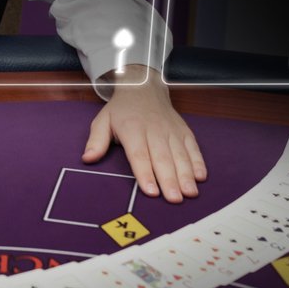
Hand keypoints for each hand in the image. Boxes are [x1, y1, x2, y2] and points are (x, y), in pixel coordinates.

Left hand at [81, 65, 206, 202]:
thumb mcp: (103, 120)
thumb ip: (96, 140)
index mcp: (132, 128)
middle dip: (169, 180)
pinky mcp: (183, 131)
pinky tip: (200, 177)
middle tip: (174, 199)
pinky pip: (192, 147)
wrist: (143, 88)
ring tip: (189, 193)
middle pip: (162, 158)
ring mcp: (171, 130)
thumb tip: (87, 158)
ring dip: (186, 175)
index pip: (139, 154)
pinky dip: (198, 161)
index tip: (150, 191)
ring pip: (180, 154)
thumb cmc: (122, 110)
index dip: (145, 173)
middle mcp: (154, 130)